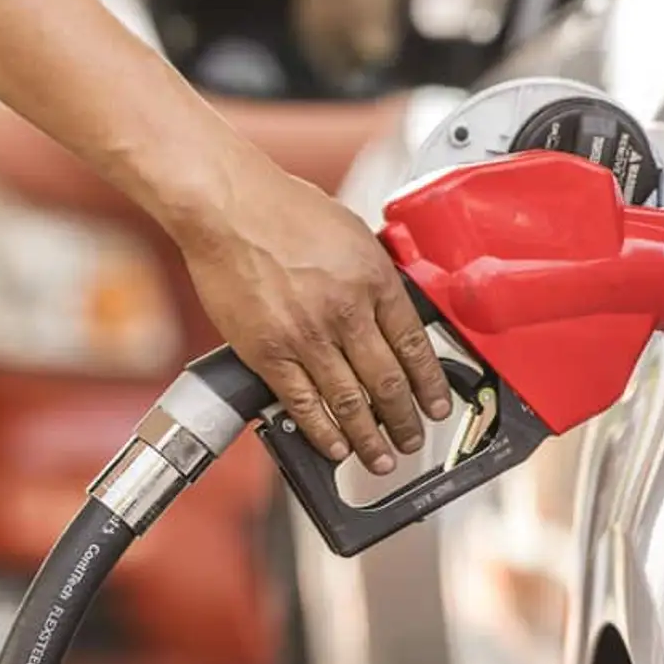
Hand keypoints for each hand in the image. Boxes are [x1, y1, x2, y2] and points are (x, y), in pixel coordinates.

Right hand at [176, 163, 453, 474]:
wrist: (227, 207)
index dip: (430, 384)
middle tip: (413, 438)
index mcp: (374, 279)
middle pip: (387, 381)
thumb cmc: (282, 208)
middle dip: (405, 419)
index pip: (414, 345)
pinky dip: (322, 431)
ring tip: (381, 457)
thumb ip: (373, 275)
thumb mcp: (351, 232)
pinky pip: (302, 403)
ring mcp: (307, 336)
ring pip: (349, 401)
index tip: (436, 404)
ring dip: (369, 437)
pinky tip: (335, 446)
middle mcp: (346, 311)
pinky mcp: (269, 352)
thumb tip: (390, 309)